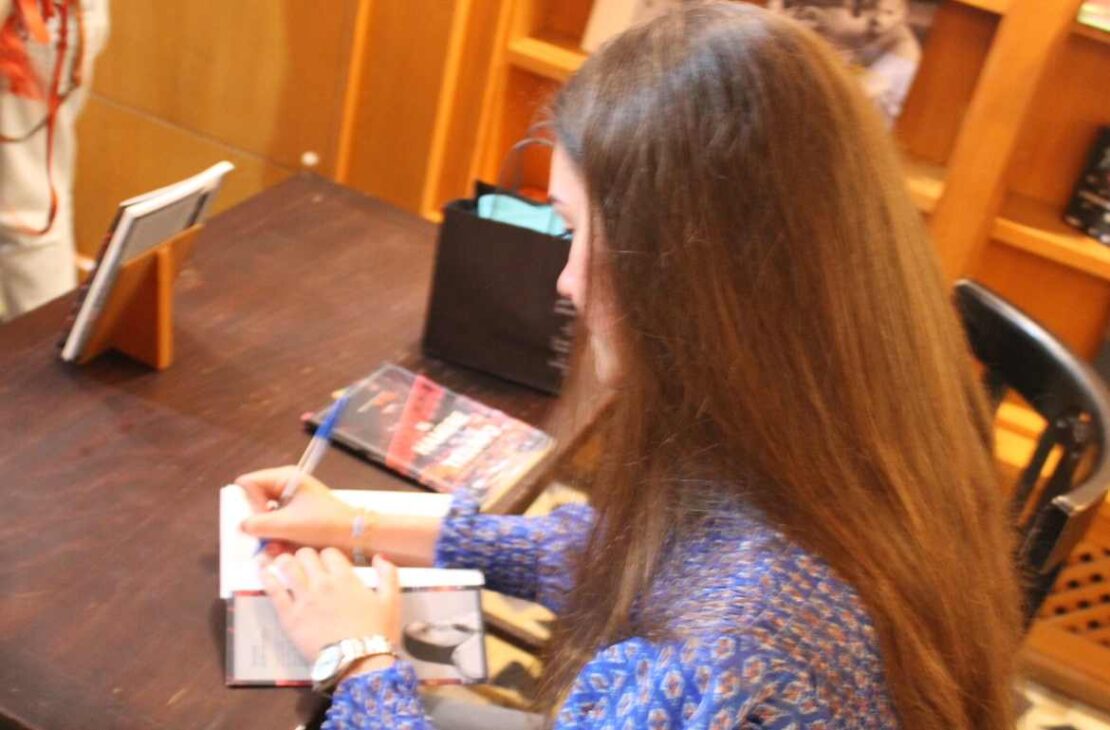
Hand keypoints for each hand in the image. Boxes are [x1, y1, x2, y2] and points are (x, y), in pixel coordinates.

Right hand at [236, 467, 357, 550]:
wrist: (353, 535)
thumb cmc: (326, 524)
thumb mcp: (288, 525)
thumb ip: (259, 524)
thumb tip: (241, 526)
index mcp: (285, 478)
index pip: (248, 484)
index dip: (248, 503)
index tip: (259, 519)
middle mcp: (285, 487)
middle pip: (254, 502)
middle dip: (259, 523)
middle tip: (268, 537)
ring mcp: (290, 503)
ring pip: (264, 518)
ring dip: (268, 535)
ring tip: (278, 547)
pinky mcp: (294, 517)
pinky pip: (276, 527)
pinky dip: (278, 539)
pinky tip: (284, 549)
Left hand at [260, 548, 401, 674]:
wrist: (357, 662)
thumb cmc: (377, 632)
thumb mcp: (391, 601)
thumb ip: (388, 574)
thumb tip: (379, 557)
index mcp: (345, 577)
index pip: (329, 552)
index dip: (327, 557)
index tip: (328, 565)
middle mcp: (322, 582)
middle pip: (305, 555)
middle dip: (305, 557)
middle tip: (306, 566)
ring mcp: (302, 598)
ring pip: (286, 566)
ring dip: (283, 561)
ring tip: (282, 564)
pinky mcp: (288, 615)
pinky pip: (272, 589)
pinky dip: (265, 575)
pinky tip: (260, 568)